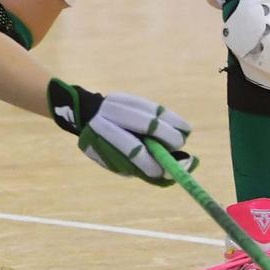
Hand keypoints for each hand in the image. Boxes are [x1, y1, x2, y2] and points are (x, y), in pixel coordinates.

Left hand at [47, 79, 193, 184]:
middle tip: (177, 150)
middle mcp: (108, 114)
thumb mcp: (110, 160)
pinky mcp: (129, 97)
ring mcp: (119, 103)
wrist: (87, 116)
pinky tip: (183, 127)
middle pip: (145, 125)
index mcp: (99, 133)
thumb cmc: (103, 145)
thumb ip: (135, 167)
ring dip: (172, 128)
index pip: (129, 149)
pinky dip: (172, 118)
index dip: (148, 161)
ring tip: (181, 140)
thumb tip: (167, 173)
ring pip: (153, 113)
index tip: (161, 171)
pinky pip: (155, 107)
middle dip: (166, 139)